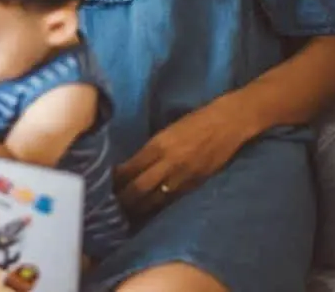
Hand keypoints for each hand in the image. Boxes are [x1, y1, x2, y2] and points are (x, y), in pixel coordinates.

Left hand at [115, 98, 250, 215]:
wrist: (230, 123)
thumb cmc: (197, 120)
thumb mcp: (168, 129)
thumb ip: (152, 148)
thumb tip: (134, 163)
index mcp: (159, 145)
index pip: (130, 168)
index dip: (116, 180)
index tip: (104, 184)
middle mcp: (169, 163)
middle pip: (138, 188)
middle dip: (123, 199)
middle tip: (109, 205)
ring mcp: (184, 176)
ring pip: (155, 200)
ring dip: (138, 208)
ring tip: (125, 214)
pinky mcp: (196, 185)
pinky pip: (172, 201)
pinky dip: (158, 207)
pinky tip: (149, 212)